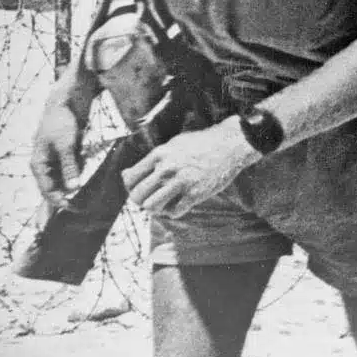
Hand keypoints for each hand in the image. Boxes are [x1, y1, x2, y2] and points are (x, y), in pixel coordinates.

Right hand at [30, 101, 86, 206]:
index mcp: (39, 164)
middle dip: (65, 199)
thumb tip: (73, 188)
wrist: (67, 102)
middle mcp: (46, 164)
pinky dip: (79, 177)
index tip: (72, 209)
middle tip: (79, 210)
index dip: (59, 201)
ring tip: (87, 201)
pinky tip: (90, 183)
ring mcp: (57, 159)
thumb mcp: (66, 145)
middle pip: (55, 187)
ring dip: (73, 189)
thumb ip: (70, 166)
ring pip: (64, 180)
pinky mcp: (68, 154)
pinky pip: (72, 170)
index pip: (47, 189)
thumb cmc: (62, 122)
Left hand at [121, 118, 259, 218]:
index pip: (130, 179)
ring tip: (165, 203)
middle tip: (152, 198)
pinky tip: (181, 203)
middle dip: (142, 201)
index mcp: (159, 155)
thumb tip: (126, 175)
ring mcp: (181, 182)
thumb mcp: (173, 145)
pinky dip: (174, 212)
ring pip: (151, 207)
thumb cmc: (201, 144)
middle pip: (137, 196)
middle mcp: (167, 168)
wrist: (231, 145)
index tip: (142, 188)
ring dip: (156, 208)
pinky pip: (173, 212)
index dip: (132, 188)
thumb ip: (151, 160)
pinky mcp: (196, 193)